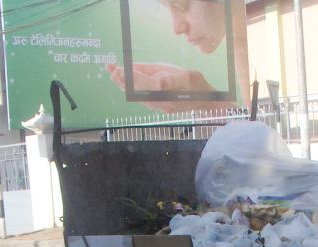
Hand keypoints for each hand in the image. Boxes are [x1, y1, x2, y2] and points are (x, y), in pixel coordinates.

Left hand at [106, 63, 229, 113]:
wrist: (207, 103)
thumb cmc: (198, 86)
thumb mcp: (186, 75)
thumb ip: (167, 76)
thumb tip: (150, 78)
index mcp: (165, 92)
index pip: (141, 83)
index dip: (128, 76)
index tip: (118, 69)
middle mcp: (159, 102)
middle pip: (135, 90)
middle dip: (122, 80)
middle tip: (110, 70)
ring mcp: (158, 106)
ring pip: (136, 95)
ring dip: (124, 85)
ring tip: (113, 75)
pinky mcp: (159, 107)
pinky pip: (141, 99)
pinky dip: (132, 91)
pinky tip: (125, 85)